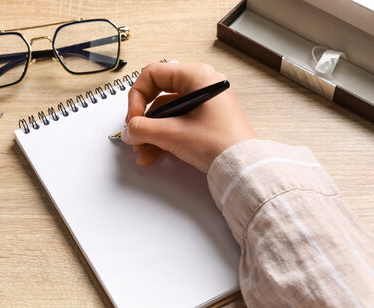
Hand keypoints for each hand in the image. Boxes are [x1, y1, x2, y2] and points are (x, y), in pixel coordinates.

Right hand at [121, 62, 256, 172]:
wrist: (244, 167)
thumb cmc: (222, 144)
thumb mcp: (173, 134)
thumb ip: (143, 128)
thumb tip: (129, 129)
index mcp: (197, 77)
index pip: (153, 74)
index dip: (137, 97)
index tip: (134, 118)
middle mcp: (201, 85)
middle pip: (158, 95)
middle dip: (143, 120)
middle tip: (135, 135)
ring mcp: (204, 103)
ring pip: (166, 113)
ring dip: (150, 133)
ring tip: (143, 151)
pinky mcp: (205, 120)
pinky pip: (176, 123)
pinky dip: (163, 137)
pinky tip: (153, 154)